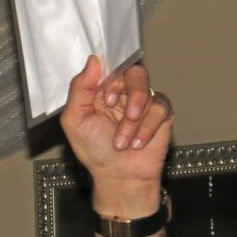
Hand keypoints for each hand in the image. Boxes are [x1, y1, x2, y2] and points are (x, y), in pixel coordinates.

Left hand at [60, 57, 173, 210]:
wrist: (119, 176)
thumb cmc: (94, 150)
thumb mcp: (75, 120)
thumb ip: (80, 89)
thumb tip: (93, 60)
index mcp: (101, 90)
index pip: (110, 67)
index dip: (112, 77)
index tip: (107, 98)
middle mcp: (123, 92)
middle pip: (135, 73)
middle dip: (129, 94)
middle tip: (118, 112)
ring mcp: (143, 102)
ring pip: (147, 92)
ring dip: (133, 122)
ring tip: (122, 142)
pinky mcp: (161, 113)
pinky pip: (160, 108)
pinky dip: (147, 128)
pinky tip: (137, 144)